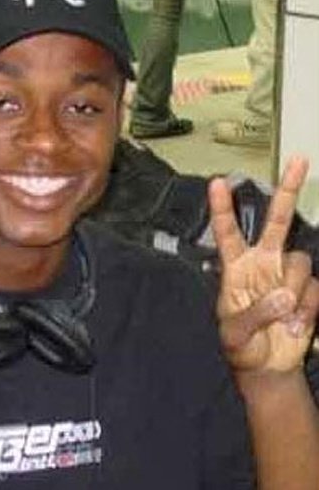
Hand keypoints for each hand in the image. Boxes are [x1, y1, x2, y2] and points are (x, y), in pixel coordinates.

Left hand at [209, 157, 318, 374]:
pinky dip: (308, 309)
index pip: (227, 233)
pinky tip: (297, 326)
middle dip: (286, 191)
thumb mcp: (234, 333)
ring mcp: (287, 276)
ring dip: (293, 293)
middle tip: (298, 160)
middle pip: (276, 221)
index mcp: (236, 269)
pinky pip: (315, 288)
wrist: (268, 368)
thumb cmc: (241, 347)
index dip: (223, 209)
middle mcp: (263, 264)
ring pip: (299, 262)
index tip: (217, 183)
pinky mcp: (307, 291)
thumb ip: (254, 314)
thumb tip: (282, 296)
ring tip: (283, 320)